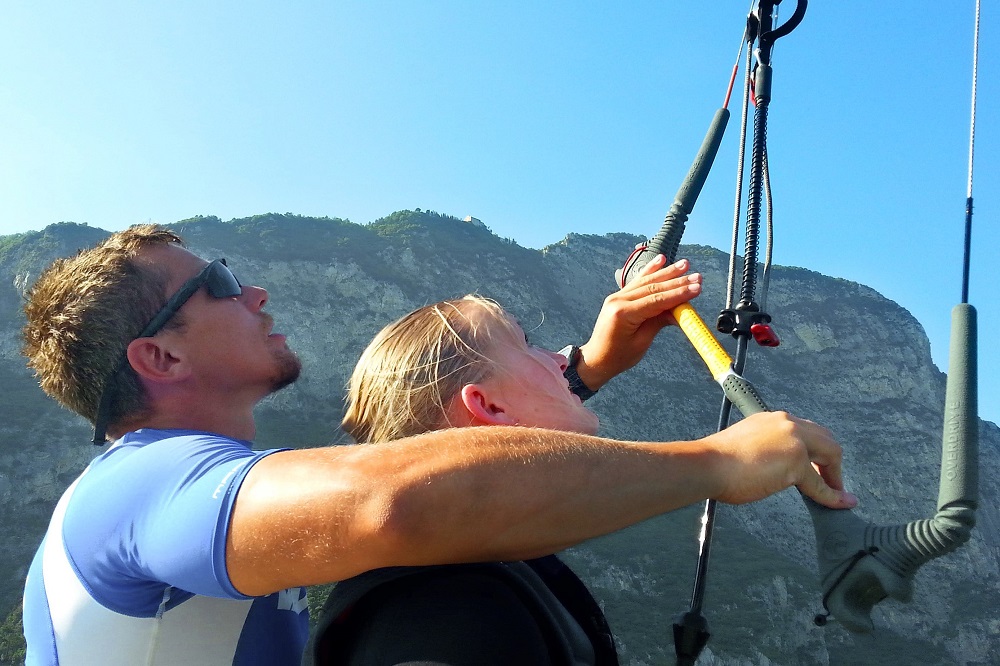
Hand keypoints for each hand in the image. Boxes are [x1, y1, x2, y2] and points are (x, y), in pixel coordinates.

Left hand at [576, 255, 701, 389]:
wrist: (596, 359)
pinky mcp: (618, 297)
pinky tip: (660, 260)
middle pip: (653, 288)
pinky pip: (637, 282)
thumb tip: (679, 310)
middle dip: (677, 282)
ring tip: (685, 264)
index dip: (678, 294)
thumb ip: (659, 322)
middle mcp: (618, 300)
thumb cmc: (618, 356)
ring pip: (646, 281)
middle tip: (697, 276)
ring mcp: (617, 297)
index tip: (697, 288)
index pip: (657, 300)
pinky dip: (649, 270)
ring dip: (667, 272)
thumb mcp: (642, 342)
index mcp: (623, 314)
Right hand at [704, 411, 857, 509]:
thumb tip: (775, 467)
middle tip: (831, 480)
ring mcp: (794, 441)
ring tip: (838, 493)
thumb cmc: (717, 461)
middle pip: (825, 438)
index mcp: (772, 418)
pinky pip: (820, 484)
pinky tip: (840, 503)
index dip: (815, 449)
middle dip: (832, 460)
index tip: (816, 466)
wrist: (708, 465)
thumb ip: (765, 449)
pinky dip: (832, 495)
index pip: (805, 430)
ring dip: (836, 475)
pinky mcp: (796, 463)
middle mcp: (786, 423)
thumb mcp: (745, 444)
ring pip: (831, 454)